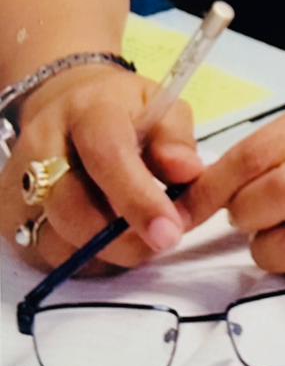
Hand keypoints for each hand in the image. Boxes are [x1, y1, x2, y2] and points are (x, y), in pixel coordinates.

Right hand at [0, 66, 201, 271]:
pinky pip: (46, 257)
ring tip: (135, 233)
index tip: (169, 231)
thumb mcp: (160, 105)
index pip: (108, 156)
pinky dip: (82, 260)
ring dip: (104, 254)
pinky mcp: (8, 216)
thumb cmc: (122, 110)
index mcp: (87, 110)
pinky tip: (104, 239)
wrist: (68, 105)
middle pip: (73, 209)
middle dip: (122, 239)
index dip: (139, 199)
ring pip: (57, 242)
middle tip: (160, 241)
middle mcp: (42, 144)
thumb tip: (187, 172)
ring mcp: (17, 182)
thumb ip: (175, 139)